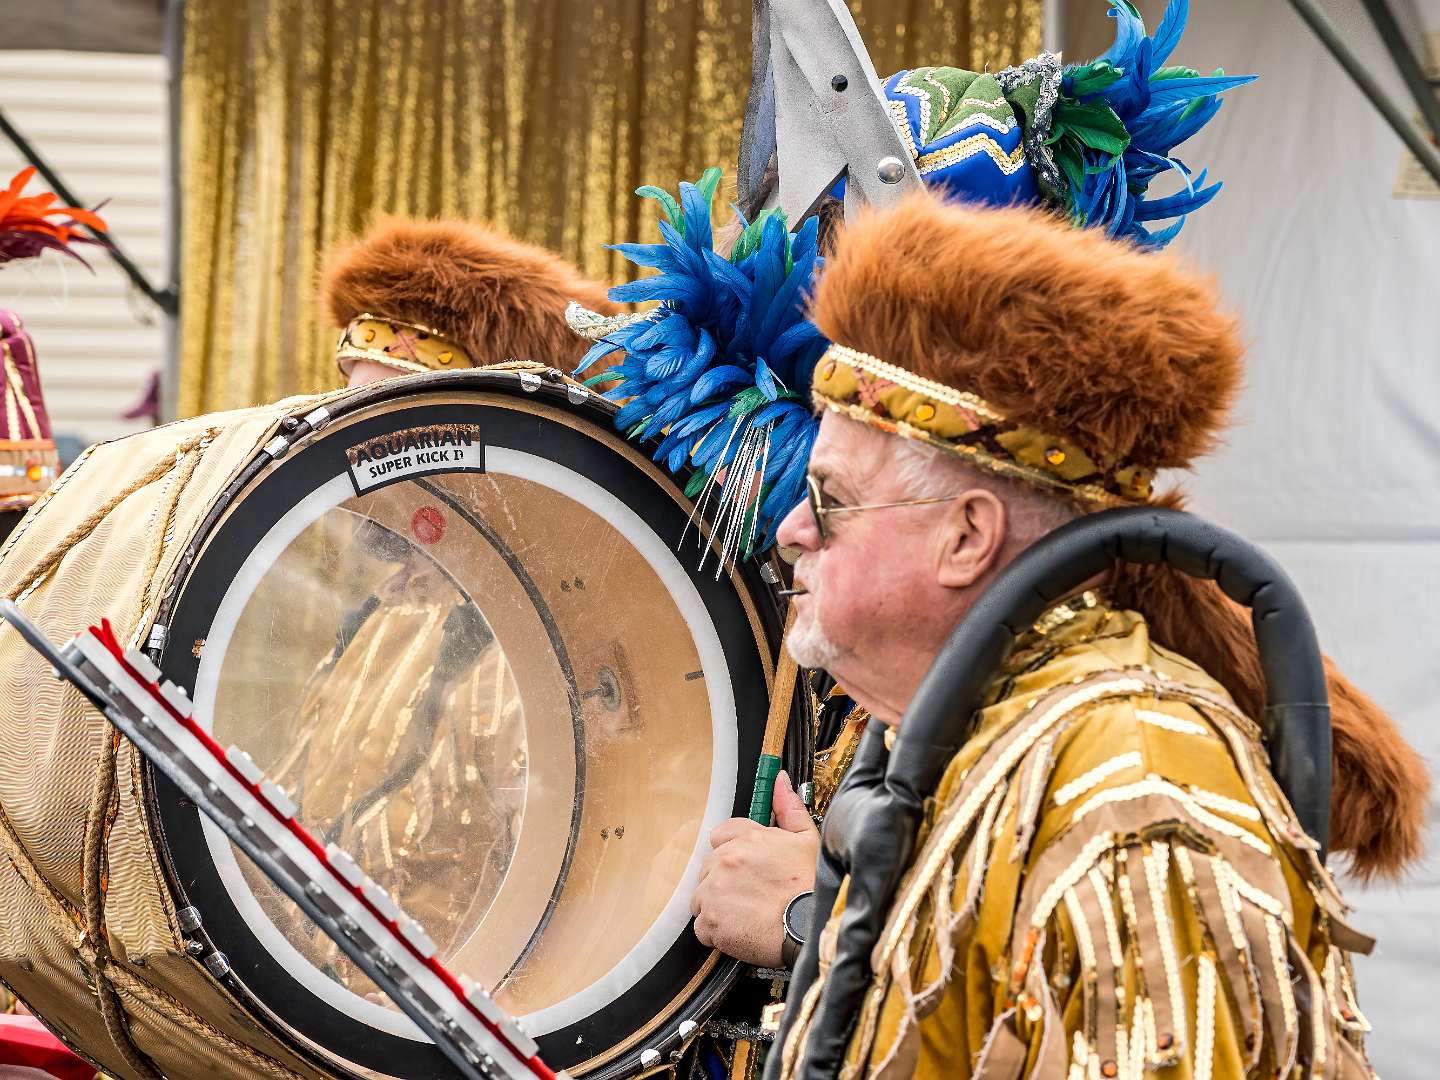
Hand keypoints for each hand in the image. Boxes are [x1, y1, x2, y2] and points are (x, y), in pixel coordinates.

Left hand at [690, 770, 817, 966]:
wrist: (812, 927)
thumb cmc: (813, 887)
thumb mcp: (807, 840)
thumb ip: (789, 808)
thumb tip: (779, 780)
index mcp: (746, 838)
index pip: (719, 836)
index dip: (732, 853)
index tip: (745, 869)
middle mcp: (725, 860)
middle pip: (708, 870)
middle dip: (724, 882)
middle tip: (751, 897)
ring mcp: (715, 891)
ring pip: (702, 898)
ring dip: (718, 908)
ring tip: (746, 917)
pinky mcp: (711, 921)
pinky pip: (702, 928)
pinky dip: (717, 933)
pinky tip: (741, 933)